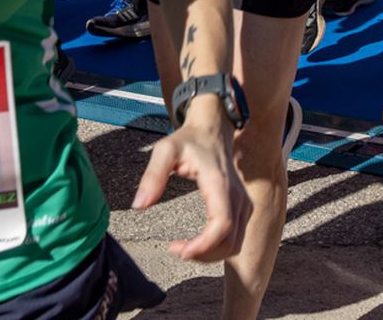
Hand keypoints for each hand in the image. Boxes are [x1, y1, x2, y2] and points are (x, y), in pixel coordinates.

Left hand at [132, 115, 248, 261]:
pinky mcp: (243, 209)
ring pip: (235, 245)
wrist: (213, 129)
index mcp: (220, 184)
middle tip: (175, 249)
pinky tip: (196, 242)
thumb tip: (139, 205)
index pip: (222, 225)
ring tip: (183, 248)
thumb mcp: (164, 150)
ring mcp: (243, 204)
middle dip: (203, 254)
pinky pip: (235, 238)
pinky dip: (216, 247)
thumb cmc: (189, 140)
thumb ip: (152, 176)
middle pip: (230, 242)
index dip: (203, 245)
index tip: (180, 250)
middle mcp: (237, 196)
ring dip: (209, 254)